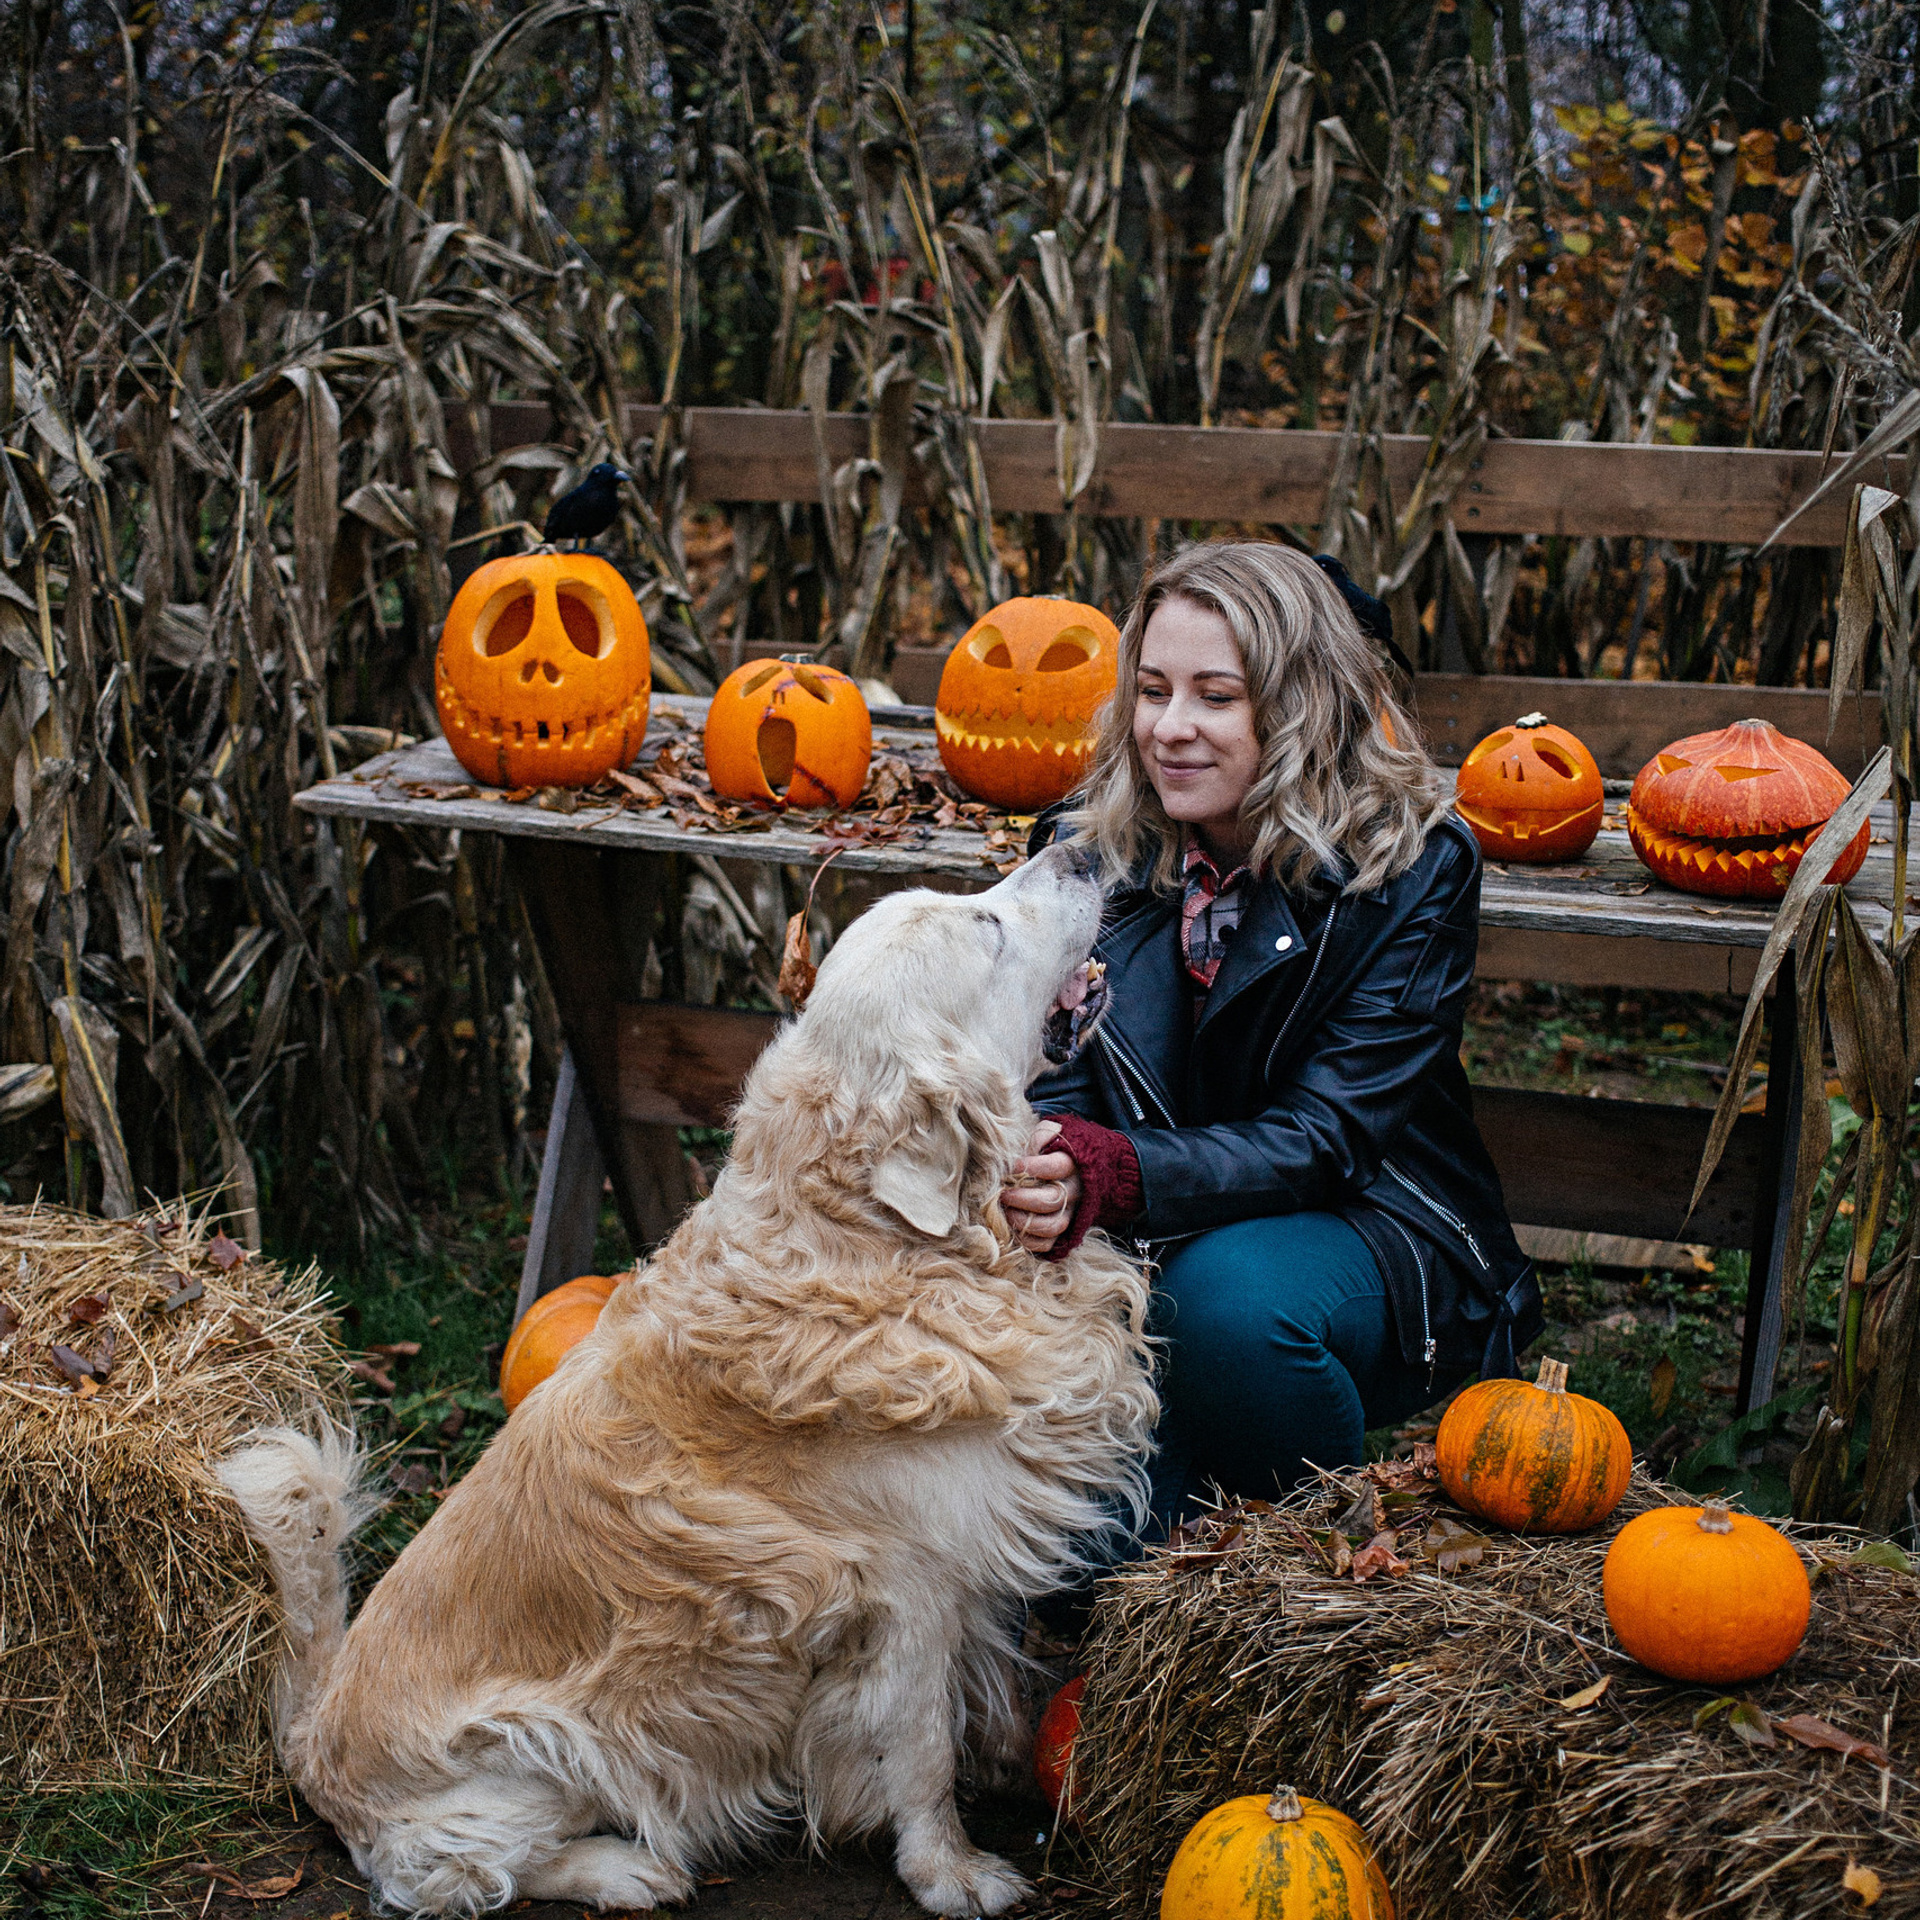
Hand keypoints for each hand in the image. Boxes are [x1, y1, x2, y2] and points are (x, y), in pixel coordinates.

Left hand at [1000, 1120, 1081, 1254]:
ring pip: (1052, 1226)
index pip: (1056, 1166)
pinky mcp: (1063, 1231)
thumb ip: (1039, 1137)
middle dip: (1022, 1198)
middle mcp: (1074, 1190)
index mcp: (1072, 1164)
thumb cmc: (1052, 1147)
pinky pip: (1048, 1244)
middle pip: (1052, 1200)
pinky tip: (1012, 1230)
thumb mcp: (1049, 1133)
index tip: (1011, 1167)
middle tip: (1003, 1193)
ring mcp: (1070, 1213)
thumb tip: (1026, 1149)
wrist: (1075, 1166)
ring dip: (1024, 1222)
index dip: (1031, 1167)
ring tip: (1006, 1212)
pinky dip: (1028, 1241)